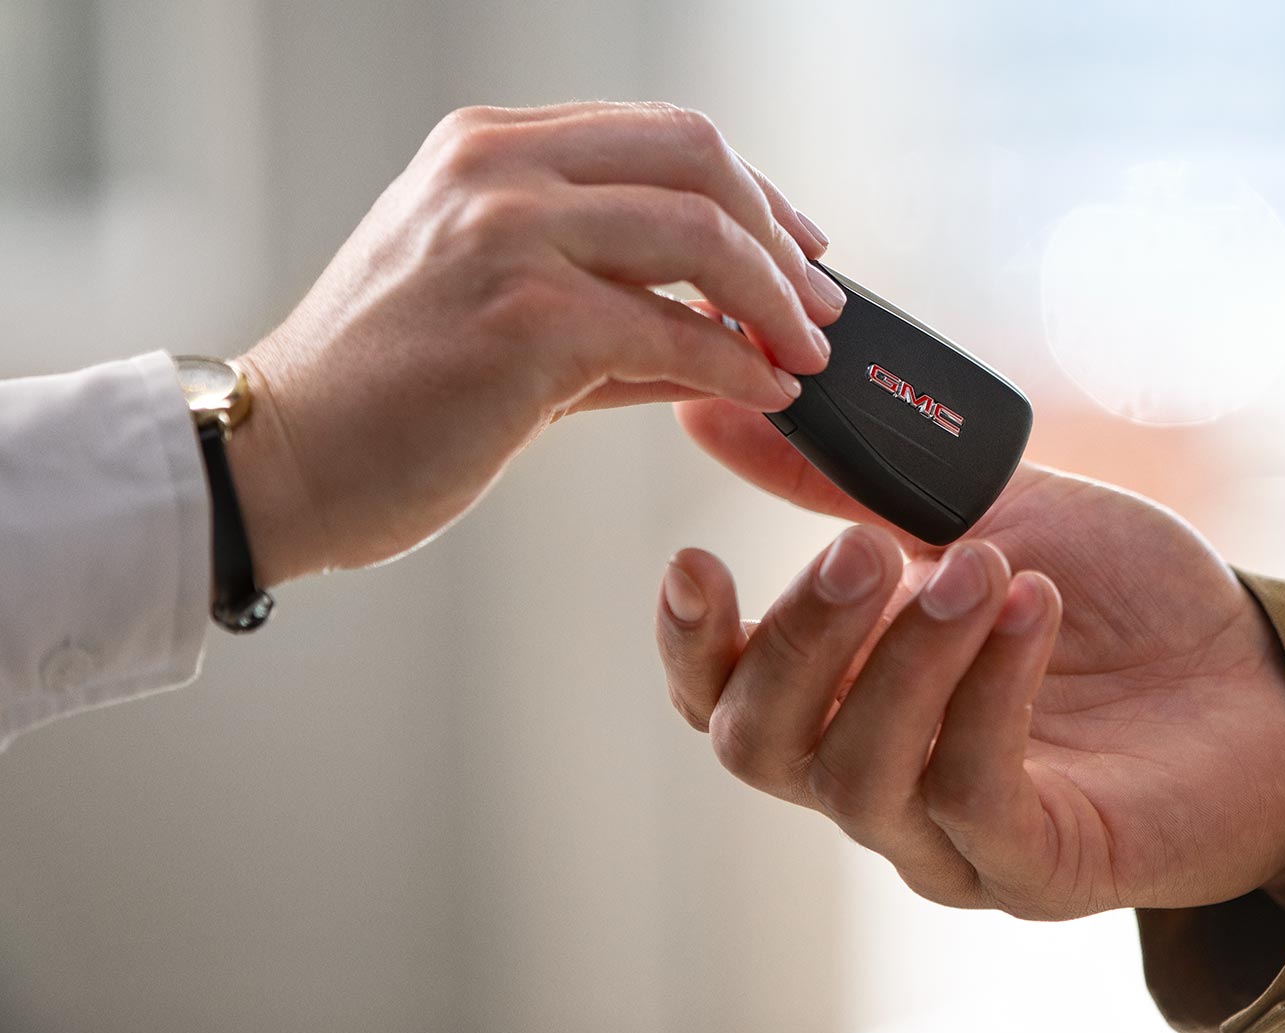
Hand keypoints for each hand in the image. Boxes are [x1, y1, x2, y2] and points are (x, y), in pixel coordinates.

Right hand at [228, 101, 848, 584]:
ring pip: (700, 232)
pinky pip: (673, 331)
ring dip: (776, 300)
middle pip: (697, 157)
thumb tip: (725, 337)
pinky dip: (738, 367)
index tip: (799, 247)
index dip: (751, 190)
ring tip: (805, 354)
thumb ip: (612, 307)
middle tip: (820, 306)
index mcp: (488, 149)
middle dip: (779, 235)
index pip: (661, 135)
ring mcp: (510, 234)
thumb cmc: (379, 398)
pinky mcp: (526, 319)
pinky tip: (765, 395)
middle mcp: (497, 170)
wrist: (280, 462)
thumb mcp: (498, 313)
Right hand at [655, 400, 1284, 918]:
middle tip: (868, 547)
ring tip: (985, 567)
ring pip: (861, 777)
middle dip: (799, 639)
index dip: (690, 640)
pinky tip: (1031, 608)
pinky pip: (975, 795)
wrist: (1262, 678)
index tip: (694, 557)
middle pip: (761, 747)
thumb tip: (720, 407)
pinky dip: (991, 693)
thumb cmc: (1118, 603)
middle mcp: (877, 782)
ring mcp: (950, 841)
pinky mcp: (1035, 871)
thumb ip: (852, 482)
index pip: (721, 696)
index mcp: (845, 701)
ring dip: (909, 659)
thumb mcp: (980, 513)